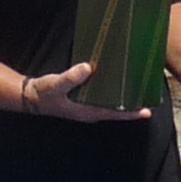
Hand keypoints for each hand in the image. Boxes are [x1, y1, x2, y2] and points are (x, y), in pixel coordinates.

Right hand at [18, 61, 147, 121]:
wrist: (31, 96)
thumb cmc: (44, 93)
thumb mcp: (55, 84)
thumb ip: (70, 77)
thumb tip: (87, 68)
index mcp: (88, 111)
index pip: (114, 114)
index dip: (131, 113)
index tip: (146, 111)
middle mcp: (91, 110)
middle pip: (117, 109)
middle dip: (132, 103)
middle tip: (149, 94)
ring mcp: (88, 105)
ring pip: (111, 103)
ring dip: (124, 97)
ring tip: (139, 87)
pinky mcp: (84, 98)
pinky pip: (103, 96)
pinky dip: (112, 90)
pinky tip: (118, 81)